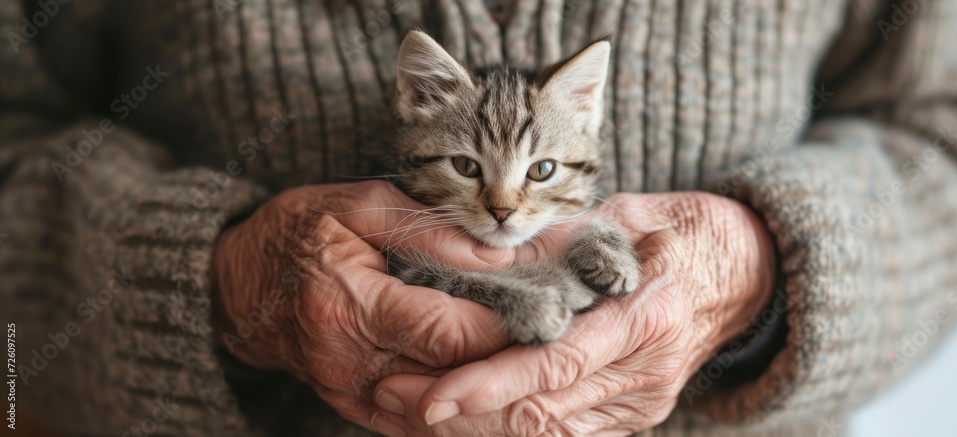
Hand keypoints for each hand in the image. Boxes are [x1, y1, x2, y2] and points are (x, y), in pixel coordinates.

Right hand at [209, 181, 543, 425]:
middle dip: (506, 358)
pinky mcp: (349, 405)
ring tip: (530, 361)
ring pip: (438, 407)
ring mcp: (346, 390)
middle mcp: (346, 359)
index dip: (501, 328)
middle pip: (448, 375)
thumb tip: (498, 255)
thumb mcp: (358, 205)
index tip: (546, 313)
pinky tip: (487, 386)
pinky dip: (454, 407)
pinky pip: (414, 420)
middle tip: (552, 336)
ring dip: (487, 388)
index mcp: (347, 303)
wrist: (234, 284)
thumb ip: (429, 230)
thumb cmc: (298, 232)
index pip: (443, 331)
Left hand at [358, 192, 776, 435]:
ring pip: (549, 433)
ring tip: (407, 411)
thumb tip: (482, 257)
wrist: (746, 273)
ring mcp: (643, 401)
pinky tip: (461, 420)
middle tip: (392, 400)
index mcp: (645, 316)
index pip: (555, 364)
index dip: (490, 386)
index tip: (430, 397)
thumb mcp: (623, 218)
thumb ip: (556, 244)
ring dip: (476, 429)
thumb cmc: (679, 233)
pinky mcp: (635, 414)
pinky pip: (566, 434)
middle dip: (462, 416)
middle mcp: (645, 371)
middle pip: (542, 412)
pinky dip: (510, 430)